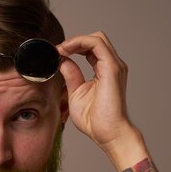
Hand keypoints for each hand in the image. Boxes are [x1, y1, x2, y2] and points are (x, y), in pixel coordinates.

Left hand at [57, 32, 135, 153]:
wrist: (108, 133)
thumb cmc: (94, 120)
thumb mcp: (76, 92)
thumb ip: (71, 75)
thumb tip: (62, 61)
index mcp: (105, 70)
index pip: (91, 48)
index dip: (72, 47)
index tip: (55, 54)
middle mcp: (112, 65)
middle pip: (95, 39)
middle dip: (74, 41)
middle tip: (56, 50)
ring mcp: (114, 66)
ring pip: (97, 38)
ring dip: (76, 40)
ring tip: (60, 50)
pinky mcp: (112, 69)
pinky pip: (97, 44)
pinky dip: (80, 43)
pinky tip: (66, 51)